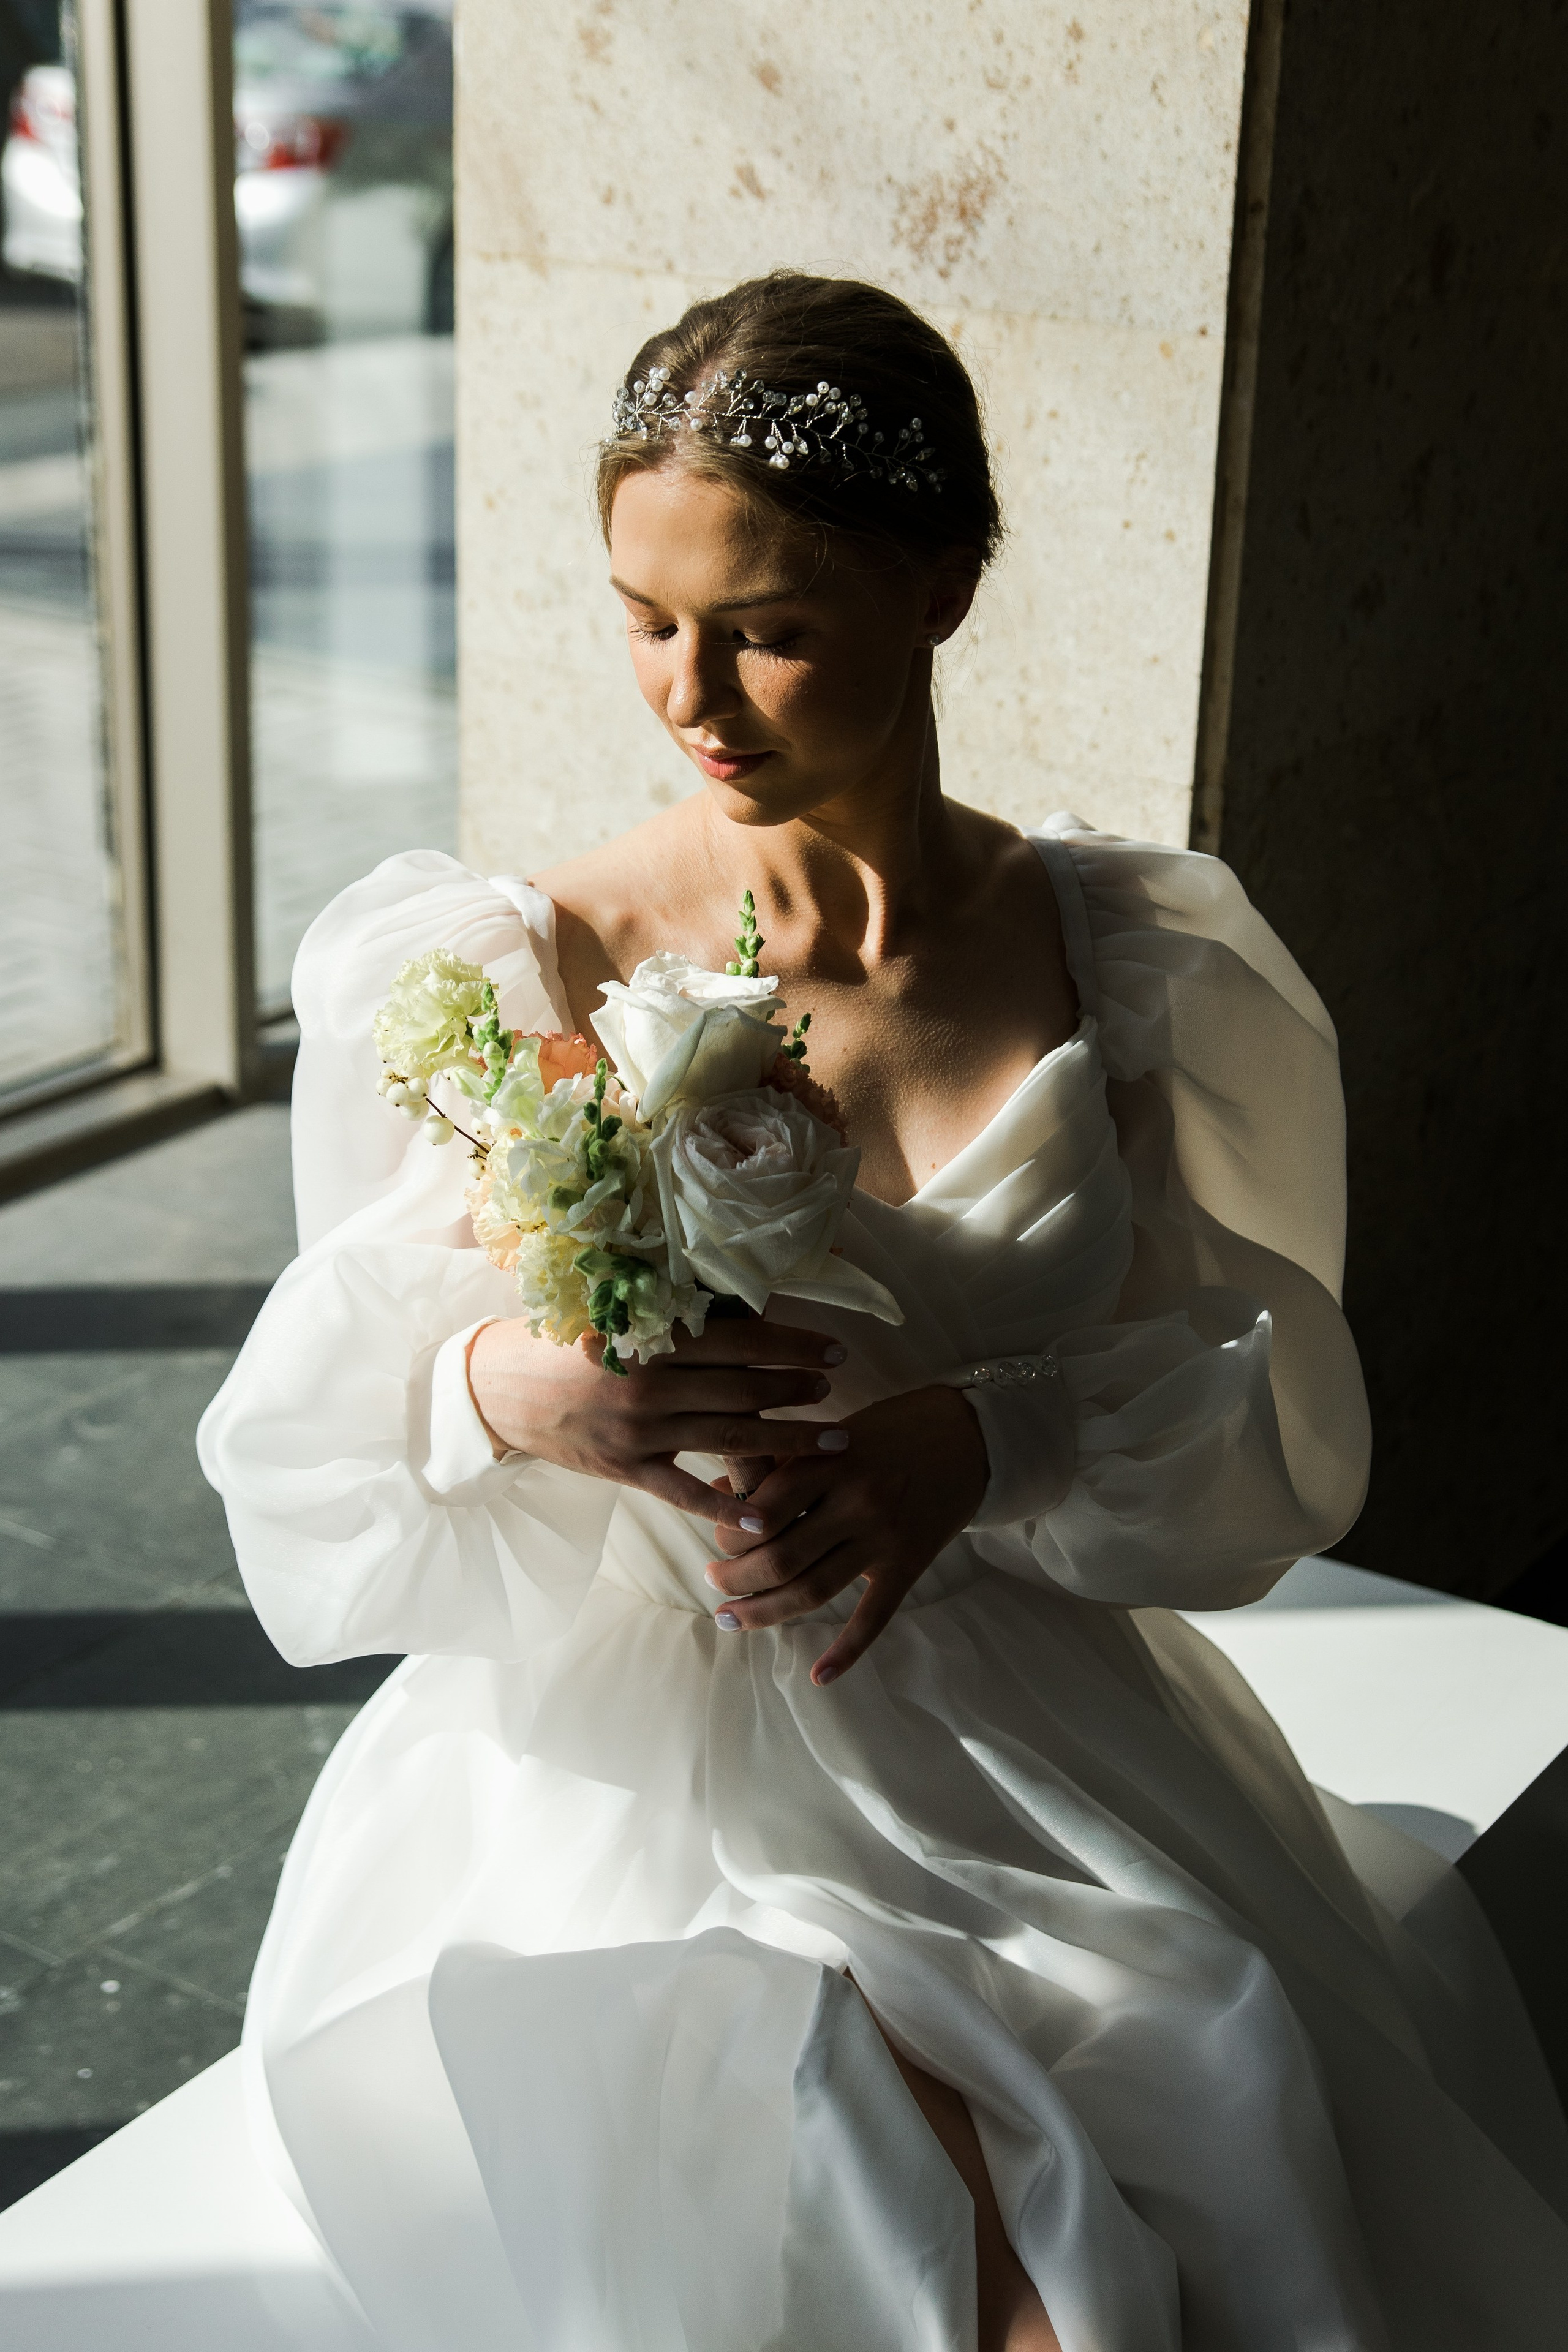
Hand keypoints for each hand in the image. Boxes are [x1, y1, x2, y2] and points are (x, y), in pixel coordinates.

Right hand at [467, 1314, 849, 1526]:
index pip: (741, 1340)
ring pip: (729, 1437)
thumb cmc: (568, 1343)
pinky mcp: (627, 1468)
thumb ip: (678, 1317)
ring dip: (787, 1441)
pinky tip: (767, 1516)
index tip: (835, 1350)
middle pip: (745, 1388)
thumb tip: (748, 1308)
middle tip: (837, 1391)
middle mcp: (651, 1384)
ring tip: (832, 1443)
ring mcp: (640, 1431)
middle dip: (799, 1390)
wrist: (502, 1388)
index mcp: (653, 1337)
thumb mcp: (619, 1316)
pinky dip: (727, 1507)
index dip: (794, 1344)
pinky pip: (686, 1492)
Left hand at [702, 1384, 988, 1683]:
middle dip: (736, 1579)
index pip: (763, 1512)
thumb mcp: (832, 1436)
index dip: (730, 1534)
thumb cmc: (891, 1429)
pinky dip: (845, 1651)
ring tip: (731, 1617)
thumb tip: (719, 1493)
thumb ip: (781, 1466)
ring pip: (813, 1591)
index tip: (718, 1540)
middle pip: (780, 1558)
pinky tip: (818, 1675)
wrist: (969, 1435)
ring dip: (764, 1612)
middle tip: (714, 1583)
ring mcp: (884, 1538)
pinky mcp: (909, 1565)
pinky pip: (873, 1618)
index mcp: (831, 1462)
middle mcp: (857, 1502)